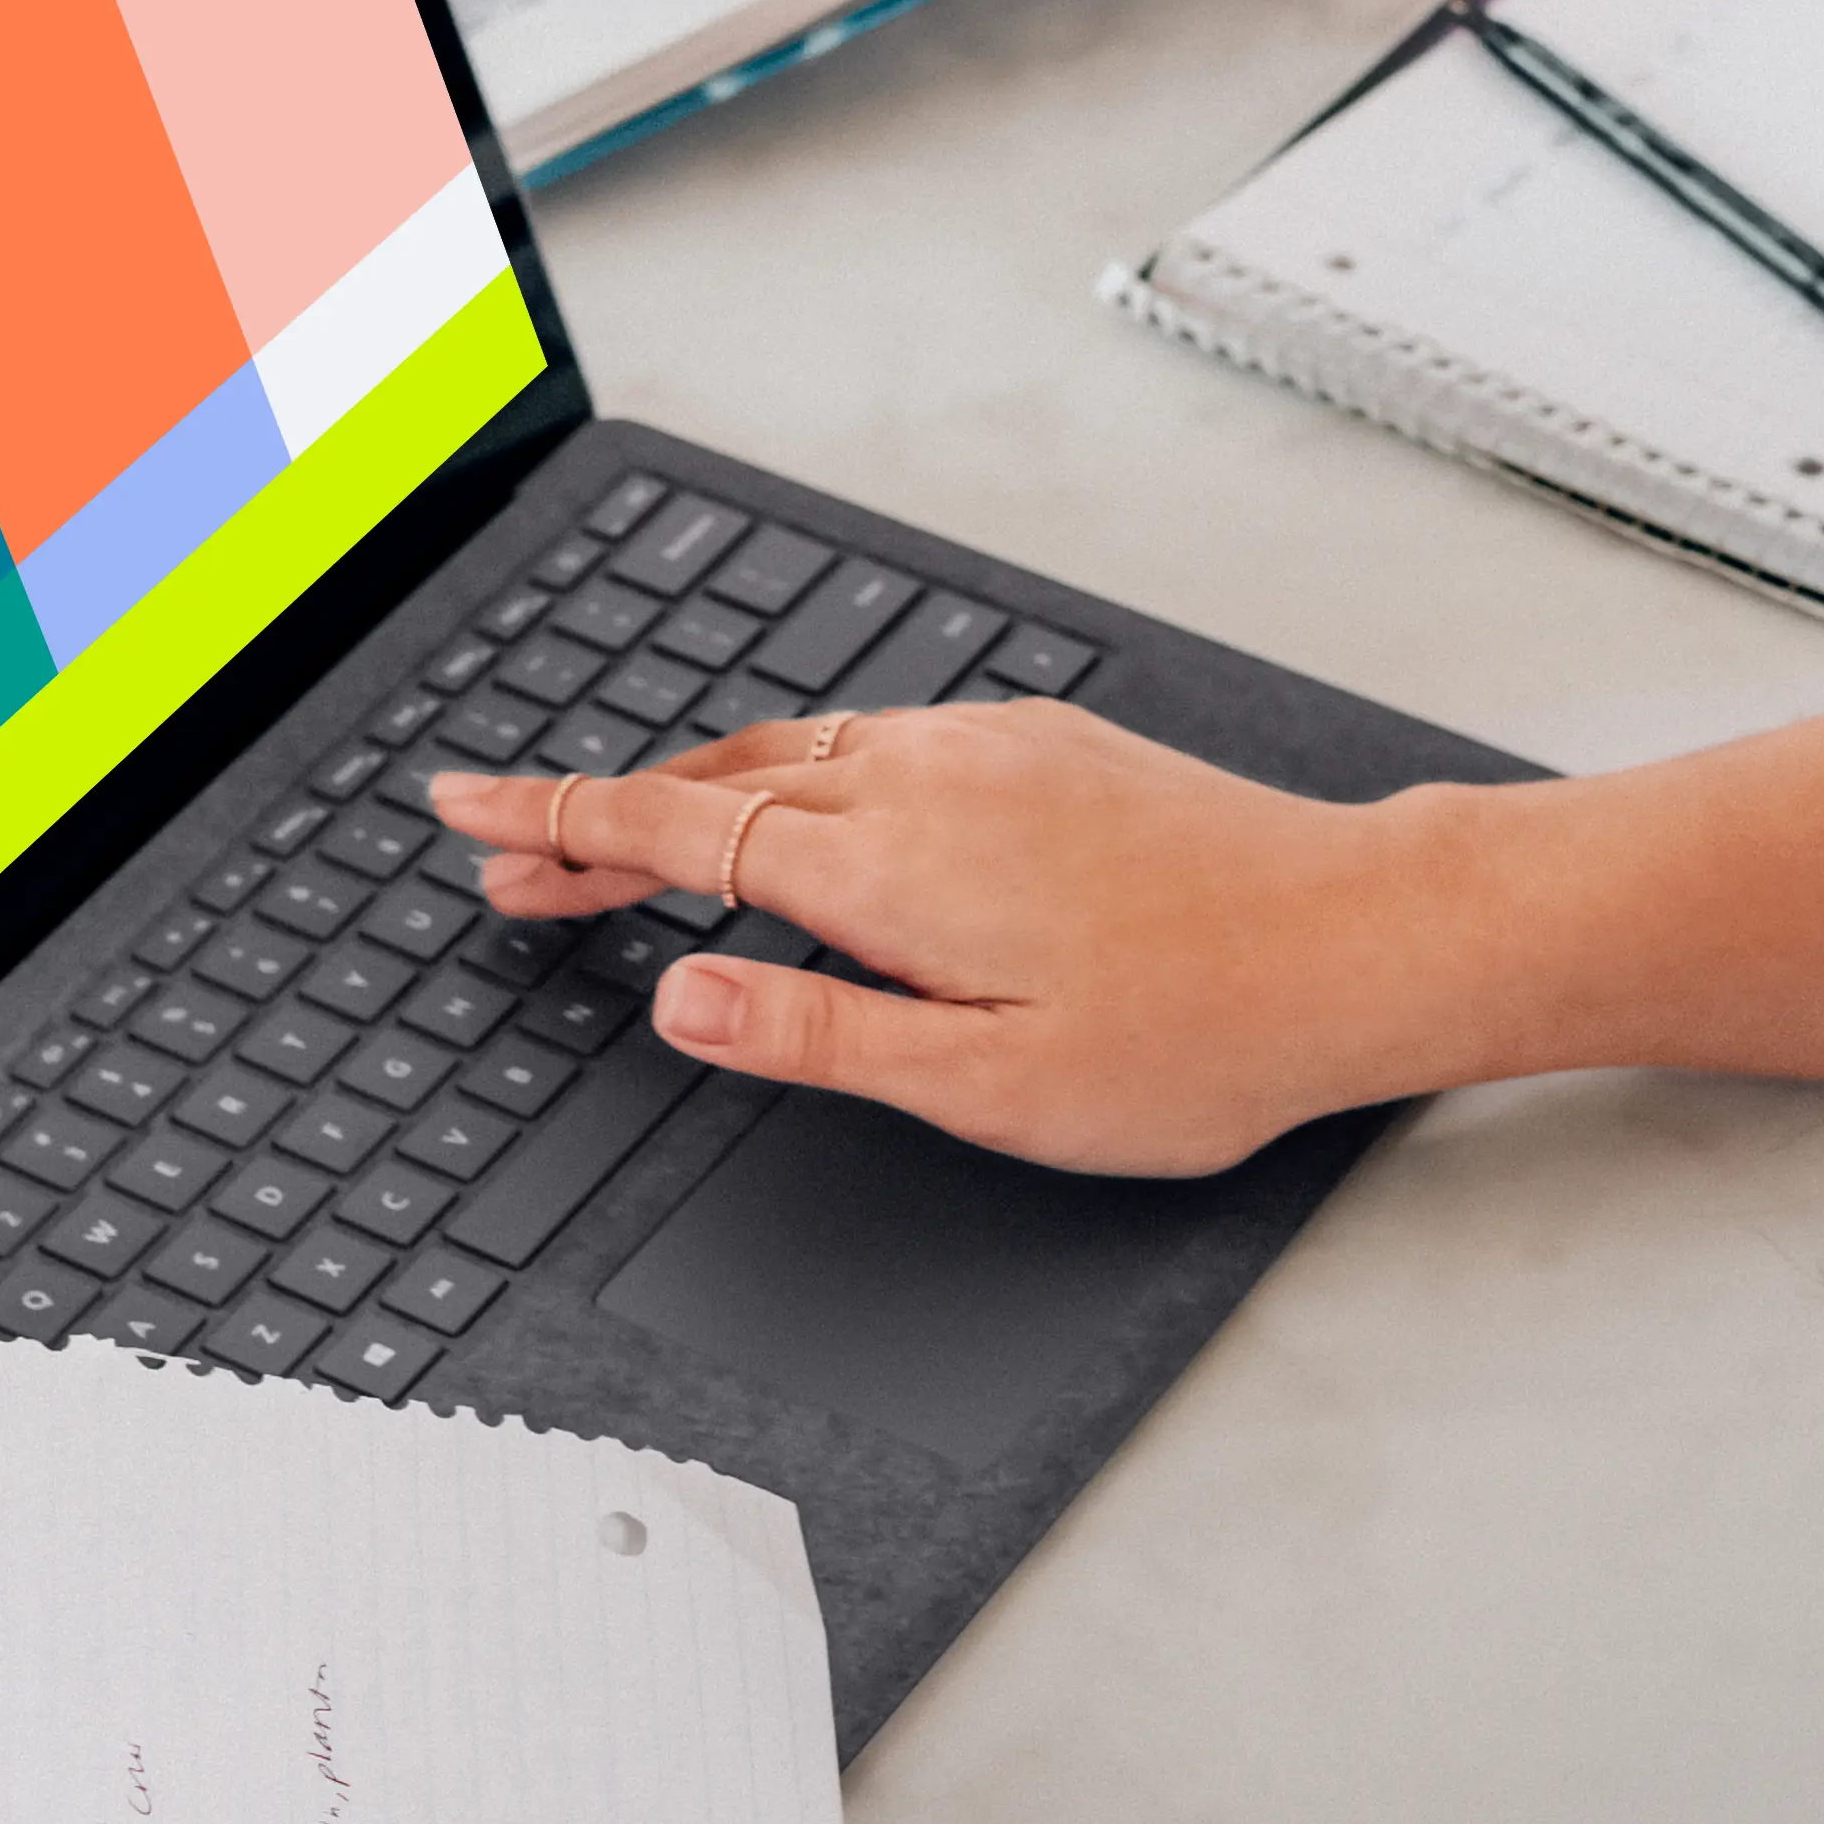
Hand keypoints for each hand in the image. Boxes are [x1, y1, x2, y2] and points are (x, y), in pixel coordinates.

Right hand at [427, 704, 1479, 1171]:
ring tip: (624, 844)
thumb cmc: (1198, 1033)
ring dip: (690, 793)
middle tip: (511, 861)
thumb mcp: (987, 1084)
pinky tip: (795, 809)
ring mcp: (986, 746)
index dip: (555, 823)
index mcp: (887, 867)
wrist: (1358, 936)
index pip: (671, 832)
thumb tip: (681, 997)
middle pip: (711, 783)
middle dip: (597, 818)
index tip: (465, 810)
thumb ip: (817, 1035)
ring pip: (791, 753)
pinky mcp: (1041, 742)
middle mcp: (924, 777)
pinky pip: (870, 738)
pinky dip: (789, 772)